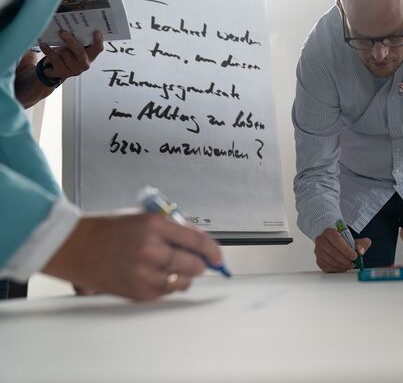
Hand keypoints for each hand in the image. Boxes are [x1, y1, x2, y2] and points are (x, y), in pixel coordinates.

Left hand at [39, 30, 103, 80]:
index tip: (96, 32)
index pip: (98, 49)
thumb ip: (78, 40)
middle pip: (80, 52)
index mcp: (91, 56)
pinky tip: (43, 44)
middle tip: (63, 32)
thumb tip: (72, 27)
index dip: (98, 41)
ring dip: (60, 49)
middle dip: (71, 42)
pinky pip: (55, 58)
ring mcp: (74, 69)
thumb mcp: (75, 47)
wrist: (57, 69)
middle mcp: (84, 64)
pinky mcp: (63, 72)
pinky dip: (48, 50)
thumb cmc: (68, 55)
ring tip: (57, 46)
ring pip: (66, 54)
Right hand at [43, 213, 222, 301]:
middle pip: (195, 264)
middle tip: (195, 262)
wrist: (75, 246)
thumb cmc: (109, 230)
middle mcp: (150, 249)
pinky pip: (166, 292)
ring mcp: (143, 273)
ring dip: (184, 276)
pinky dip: (167, 286)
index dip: (213, 250)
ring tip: (170, 268)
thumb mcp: (144, 217)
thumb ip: (174, 228)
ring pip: (183, 282)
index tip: (218, 257)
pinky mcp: (137, 292)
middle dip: (199, 264)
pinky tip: (155, 275)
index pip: (197, 240)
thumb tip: (202, 244)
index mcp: (154, 226)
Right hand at [314, 228, 370, 271]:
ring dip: (343, 265)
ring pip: (332, 261)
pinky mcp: (319, 261)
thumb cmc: (342, 241)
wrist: (332, 242)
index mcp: (329, 232)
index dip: (347, 250)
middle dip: (346, 260)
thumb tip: (361, 251)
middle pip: (334, 253)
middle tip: (353, 263)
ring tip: (349, 264)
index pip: (337, 241)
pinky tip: (343, 266)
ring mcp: (318, 252)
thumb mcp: (354, 239)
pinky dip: (338, 269)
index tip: (355, 256)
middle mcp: (321, 241)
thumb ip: (361, 243)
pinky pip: (329, 268)